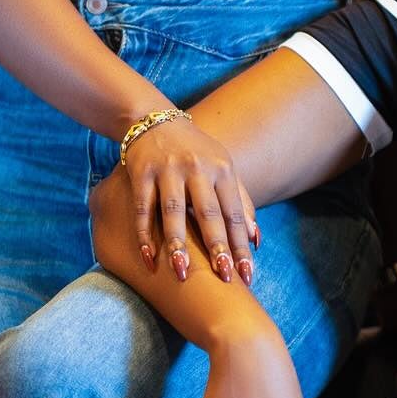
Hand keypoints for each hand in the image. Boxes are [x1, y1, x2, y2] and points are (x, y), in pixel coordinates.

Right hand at [124, 117, 259, 285]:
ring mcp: (168, 170)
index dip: (240, 244)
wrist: (155, 121)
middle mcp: (197, 168)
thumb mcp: (223, 170)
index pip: (234, 212)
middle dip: (217, 245)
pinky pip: (142, 208)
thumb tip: (255, 239)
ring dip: (178, 243)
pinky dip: (144, 234)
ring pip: (174, 211)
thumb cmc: (197, 153)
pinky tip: (148, 258)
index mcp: (222, 169)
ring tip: (182, 272)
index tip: (247, 273)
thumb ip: (240, 202)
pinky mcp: (141, 173)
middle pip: (209, 212)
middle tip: (224, 276)